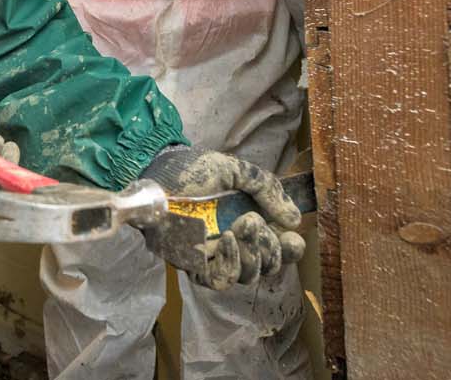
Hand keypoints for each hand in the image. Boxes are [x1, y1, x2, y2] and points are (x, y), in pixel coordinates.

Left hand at [139, 146, 305, 289]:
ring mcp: (213, 255)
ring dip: (253, 254)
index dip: (290, 250)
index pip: (278, 249)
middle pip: (267, 266)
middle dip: (271, 248)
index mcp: (247, 222)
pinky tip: (227, 240)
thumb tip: (295, 219)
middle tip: (253, 221)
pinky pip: (219, 280)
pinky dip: (231, 264)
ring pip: (247, 276)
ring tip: (242, 224)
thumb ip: (267, 189)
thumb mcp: (236, 172)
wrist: (155, 170)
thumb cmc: (192, 169)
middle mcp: (234, 243)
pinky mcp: (192, 263)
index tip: (293, 237)